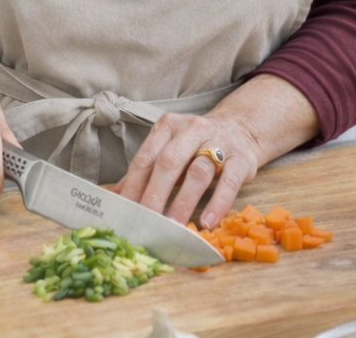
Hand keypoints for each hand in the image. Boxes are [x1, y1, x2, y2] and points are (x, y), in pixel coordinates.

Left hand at [113, 74, 320, 228]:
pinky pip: (229, 181)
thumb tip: (113, 198)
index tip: (125, 213)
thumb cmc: (195, 147)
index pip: (146, 157)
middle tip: (146, 223)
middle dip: (155, 195)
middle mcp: (191, 129)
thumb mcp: (169, 151)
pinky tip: (207, 223)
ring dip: (183, 202)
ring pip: (197, 172)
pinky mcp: (241, 158)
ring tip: (173, 227)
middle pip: (169, 162)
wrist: (239, 129)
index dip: (134, 186)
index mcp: (168, 127)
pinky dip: (217, 203)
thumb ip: (144, 172)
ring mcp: (218, 142)